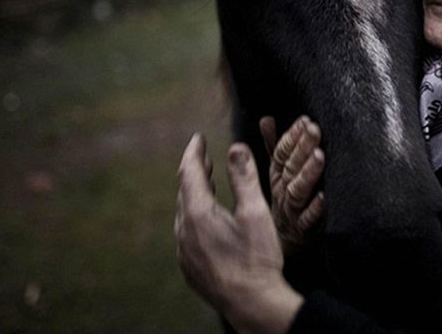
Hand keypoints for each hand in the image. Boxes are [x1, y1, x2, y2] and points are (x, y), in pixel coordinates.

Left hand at [175, 133, 301, 333]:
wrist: (252, 304)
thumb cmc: (257, 258)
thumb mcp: (255, 212)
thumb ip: (244, 177)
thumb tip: (236, 147)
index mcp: (198, 214)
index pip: (190, 173)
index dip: (194, 152)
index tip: (198, 138)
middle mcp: (184, 232)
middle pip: (184, 192)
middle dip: (195, 172)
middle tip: (204, 157)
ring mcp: (185, 252)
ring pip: (184, 214)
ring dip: (195, 194)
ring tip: (207, 183)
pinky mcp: (190, 267)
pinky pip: (187, 233)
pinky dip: (195, 216)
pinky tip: (209, 220)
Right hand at [260, 116, 325, 255]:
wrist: (277, 247)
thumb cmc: (280, 204)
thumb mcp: (275, 174)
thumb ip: (274, 146)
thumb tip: (266, 119)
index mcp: (277, 178)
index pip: (281, 154)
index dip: (292, 137)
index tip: (304, 120)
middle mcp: (282, 192)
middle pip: (291, 168)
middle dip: (302, 147)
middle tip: (314, 129)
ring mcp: (291, 211)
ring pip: (298, 190)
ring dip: (308, 173)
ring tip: (319, 156)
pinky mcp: (302, 231)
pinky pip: (308, 220)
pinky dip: (315, 209)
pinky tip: (324, 197)